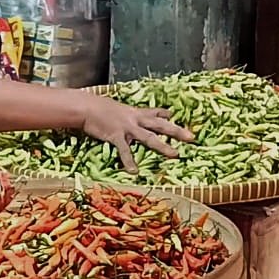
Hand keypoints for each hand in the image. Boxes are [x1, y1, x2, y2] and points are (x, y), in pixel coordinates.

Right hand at [80, 95, 194, 172]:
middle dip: (176, 131)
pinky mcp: (116, 136)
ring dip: (162, 146)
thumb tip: (140, 115)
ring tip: (174, 154)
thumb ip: (132, 113)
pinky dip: (129, 161)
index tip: (178, 118)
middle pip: (160, 125)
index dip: (167, 116)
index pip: (155, 113)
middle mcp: (136, 119)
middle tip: (191, 138)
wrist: (86, 107)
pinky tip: (134, 171)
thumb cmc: (100, 108)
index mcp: (136, 113)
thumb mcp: (120, 108)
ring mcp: (127, 128)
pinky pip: (125, 150)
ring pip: (149, 137)